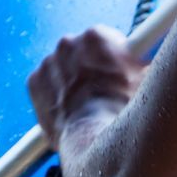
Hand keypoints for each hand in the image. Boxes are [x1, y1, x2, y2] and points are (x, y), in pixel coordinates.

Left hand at [27, 25, 146, 150]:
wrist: (91, 140)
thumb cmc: (119, 113)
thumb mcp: (141, 82)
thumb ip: (136, 66)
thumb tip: (142, 64)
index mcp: (96, 37)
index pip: (105, 41)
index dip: (111, 59)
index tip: (113, 70)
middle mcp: (69, 42)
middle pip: (80, 52)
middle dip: (88, 69)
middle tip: (100, 92)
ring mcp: (48, 62)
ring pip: (61, 68)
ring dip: (70, 81)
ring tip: (84, 106)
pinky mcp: (34, 82)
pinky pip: (44, 84)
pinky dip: (52, 94)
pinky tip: (67, 110)